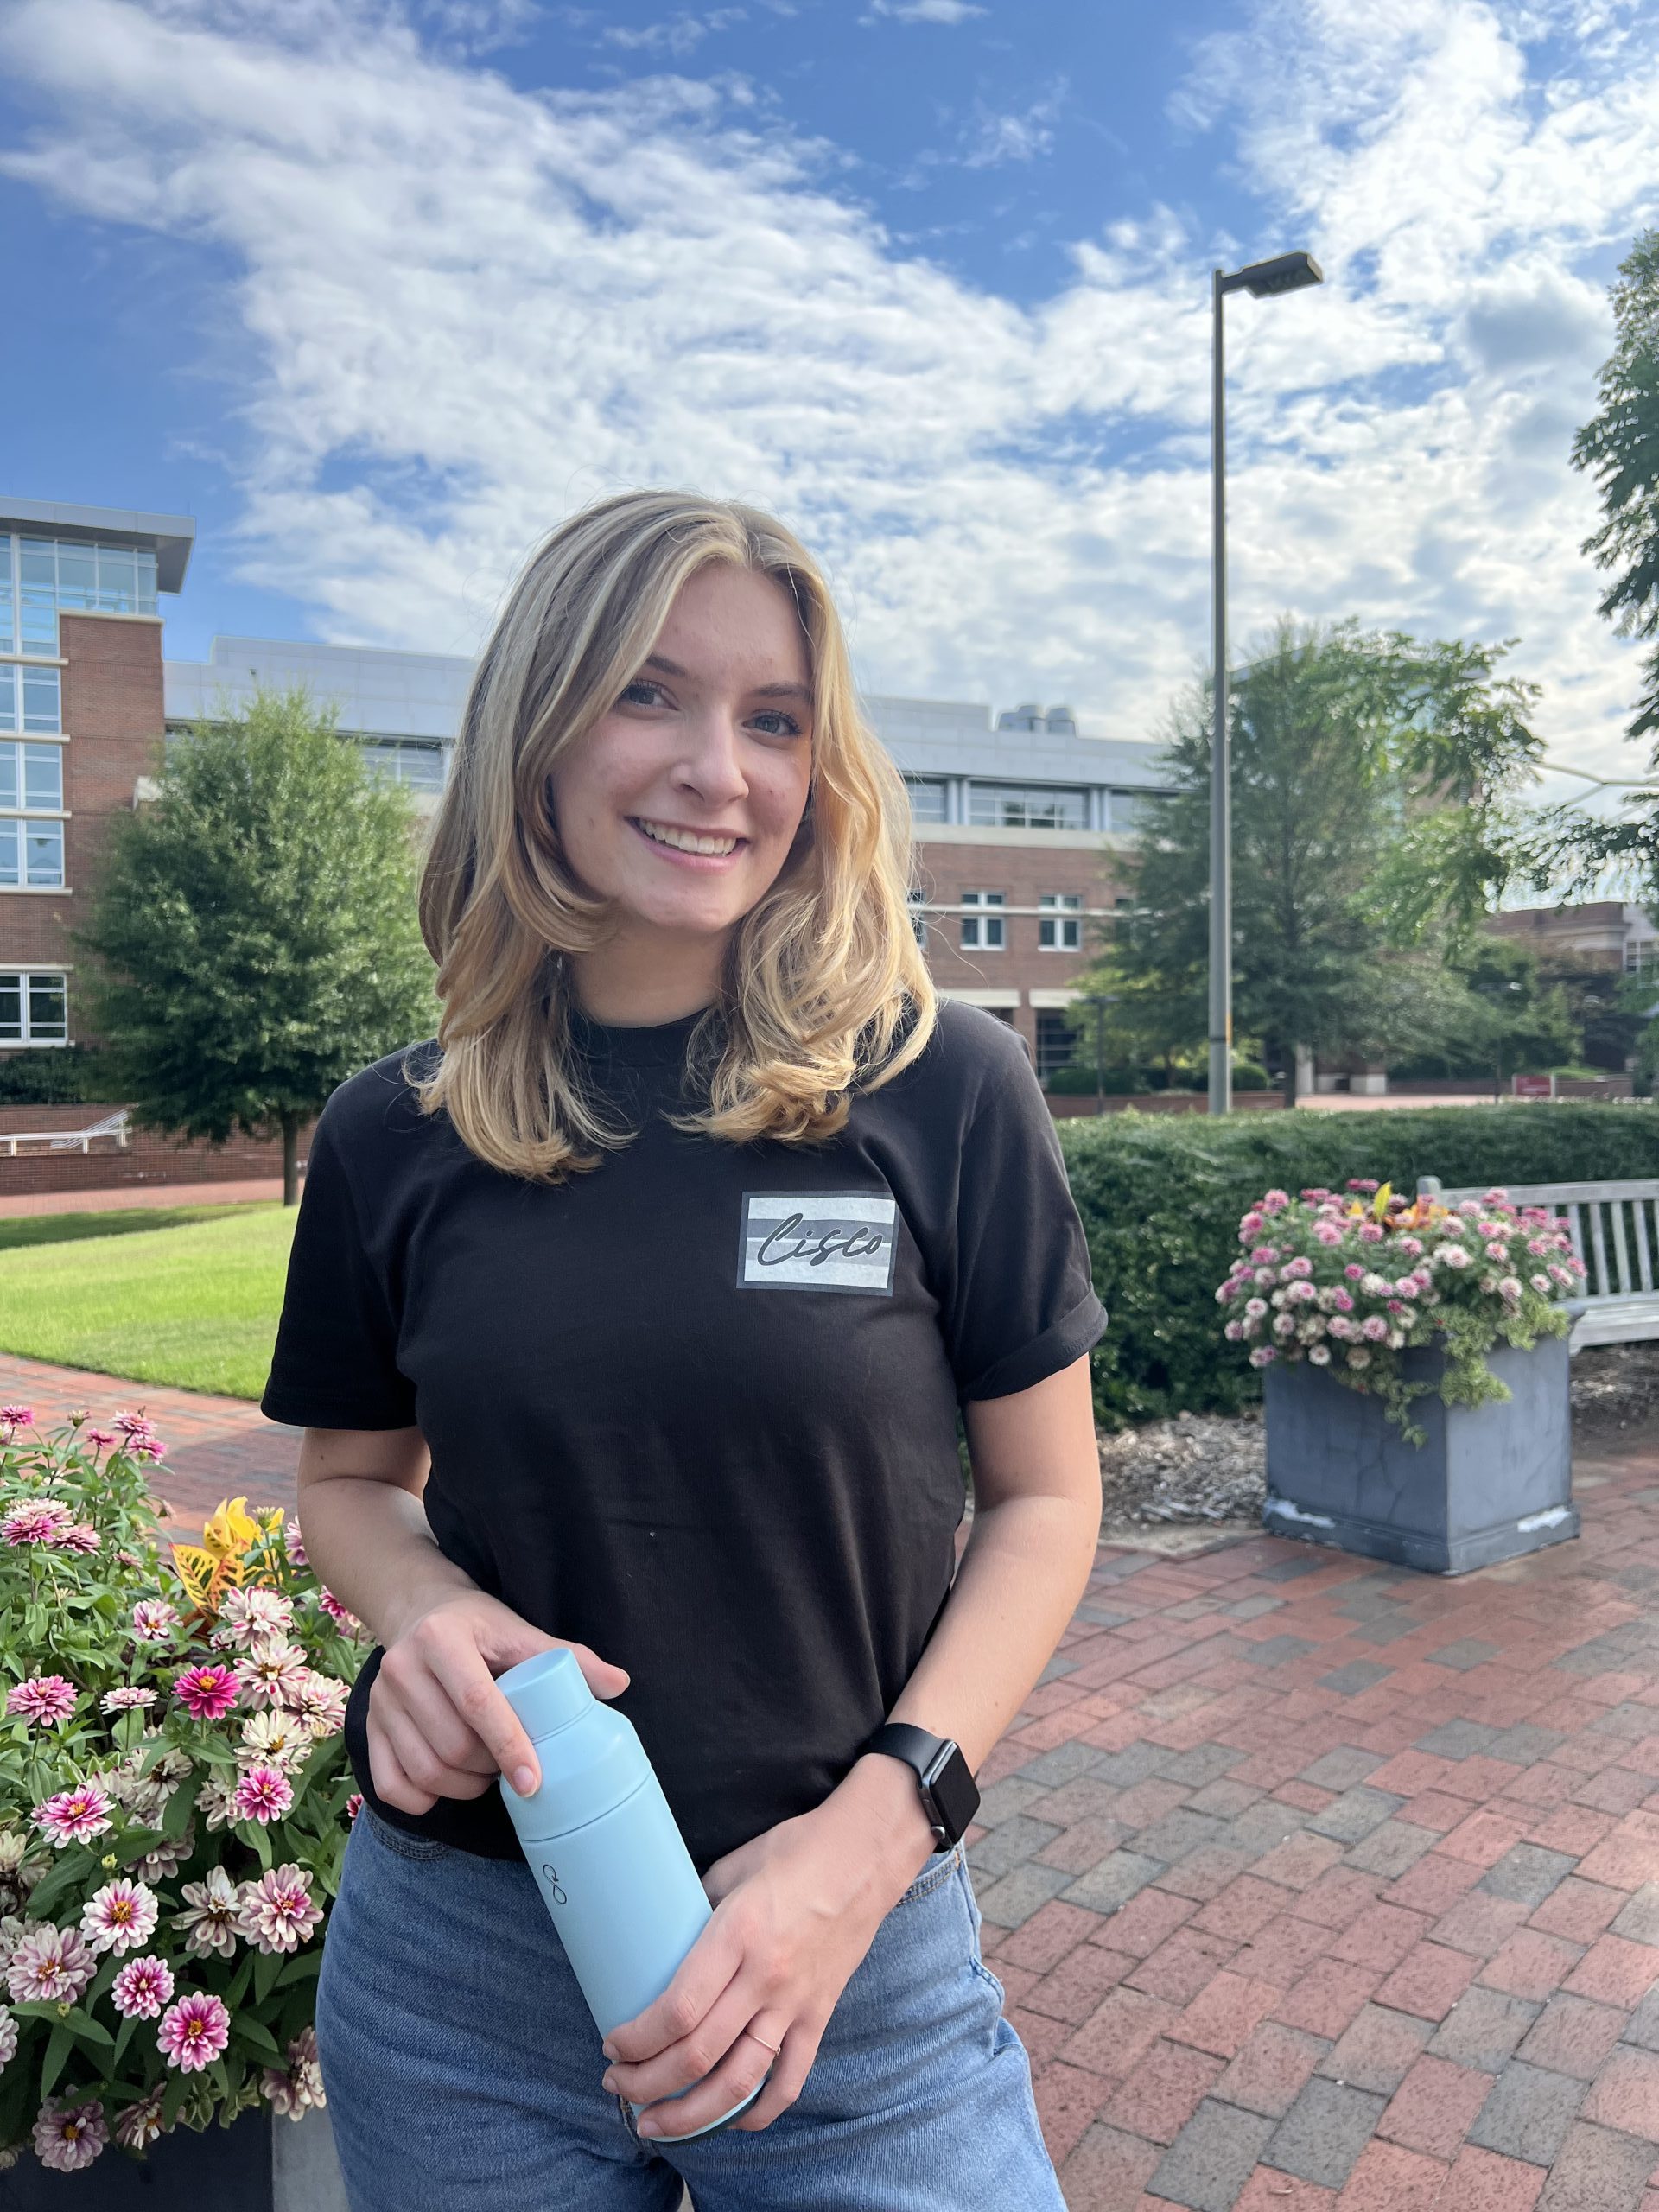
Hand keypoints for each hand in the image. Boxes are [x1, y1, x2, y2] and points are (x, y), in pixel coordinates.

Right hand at [367, 1590, 628, 1813]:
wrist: (417, 1610)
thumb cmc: (477, 1625)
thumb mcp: (520, 1631)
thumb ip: (568, 1657)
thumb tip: (620, 1684)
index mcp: (442, 1639)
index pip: (477, 1703)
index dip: (509, 1745)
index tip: (533, 1780)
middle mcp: (402, 1669)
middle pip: (452, 1745)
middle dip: (490, 1768)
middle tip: (514, 1764)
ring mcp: (379, 1702)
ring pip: (425, 1771)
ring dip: (464, 1787)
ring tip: (488, 1772)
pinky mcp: (368, 1727)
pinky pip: (391, 1785)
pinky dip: (423, 1799)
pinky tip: (449, 1786)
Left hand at [599, 1772, 932, 2136]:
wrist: (867, 1855)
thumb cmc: (796, 1850)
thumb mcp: (733, 1868)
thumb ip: (697, 1907)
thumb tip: (663, 1936)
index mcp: (738, 1935)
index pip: (678, 2010)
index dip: (638, 2040)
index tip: (613, 2045)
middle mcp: (765, 1977)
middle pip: (698, 2055)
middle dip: (646, 2083)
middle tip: (617, 2084)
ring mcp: (796, 2003)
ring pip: (739, 2083)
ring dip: (690, 2115)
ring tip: (655, 2124)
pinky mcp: (819, 2016)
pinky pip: (789, 2081)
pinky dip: (757, 2113)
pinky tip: (727, 2122)